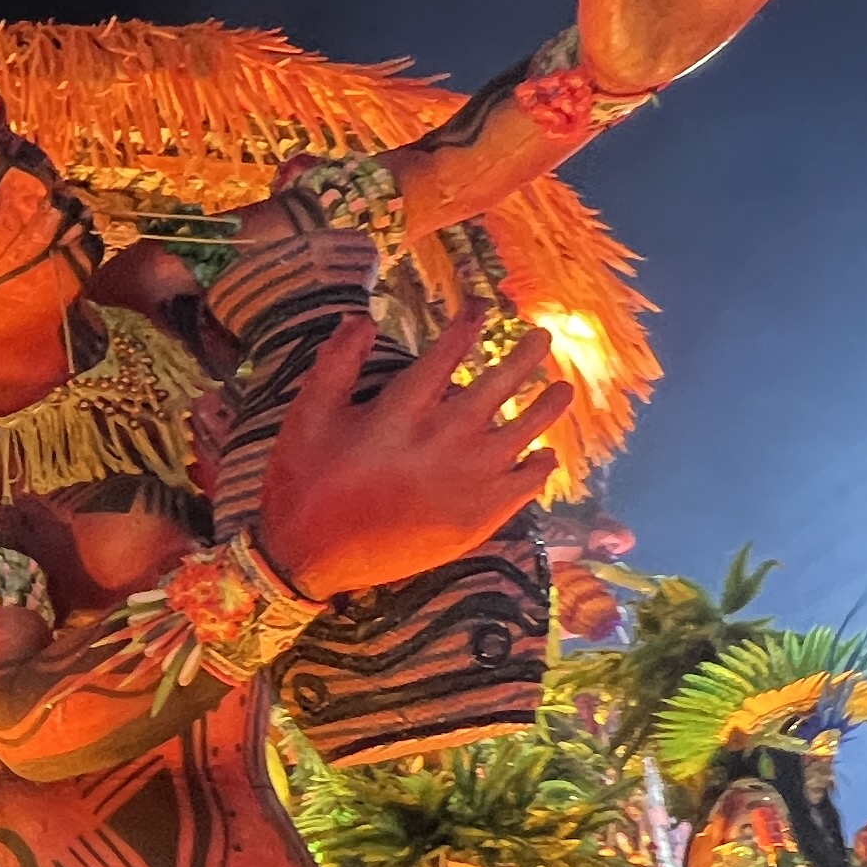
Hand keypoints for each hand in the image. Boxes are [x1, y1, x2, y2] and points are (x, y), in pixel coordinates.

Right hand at [254, 305, 572, 597]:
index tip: (482, 307)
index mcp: (403, 410)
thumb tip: (362, 317)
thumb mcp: (307, 415)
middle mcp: (444, 439)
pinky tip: (544, 457)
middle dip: (524, 357)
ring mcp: (466, 481)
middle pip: (500, 386)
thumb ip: (336, 363)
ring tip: (562, 389)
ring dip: (547, 407)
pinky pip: (523, 486)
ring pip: (525, 433)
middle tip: (541, 337)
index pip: (448, 353)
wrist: (308, 559)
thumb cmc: (303, 482)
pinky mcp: (476, 518)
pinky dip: (539, 467)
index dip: (468, 324)